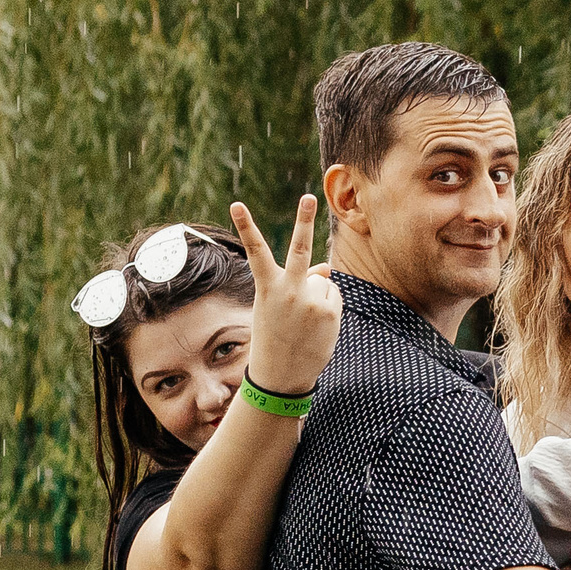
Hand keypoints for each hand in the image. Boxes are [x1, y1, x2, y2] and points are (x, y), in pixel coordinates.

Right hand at [229, 197, 341, 394]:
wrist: (281, 373)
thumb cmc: (276, 335)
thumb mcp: (278, 307)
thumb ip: (300, 283)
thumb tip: (327, 268)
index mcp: (267, 287)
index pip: (255, 251)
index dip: (246, 227)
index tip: (237, 204)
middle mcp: (289, 290)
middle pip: (298, 249)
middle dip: (303, 220)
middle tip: (309, 196)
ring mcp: (310, 300)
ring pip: (322, 283)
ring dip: (317, 296)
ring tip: (304, 321)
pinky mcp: (329, 311)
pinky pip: (333, 296)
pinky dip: (328, 306)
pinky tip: (316, 325)